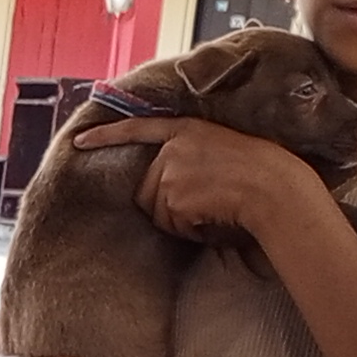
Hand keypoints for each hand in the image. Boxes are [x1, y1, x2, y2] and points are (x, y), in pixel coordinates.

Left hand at [83, 115, 326, 245]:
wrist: (276, 188)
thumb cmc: (263, 174)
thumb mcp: (223, 149)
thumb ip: (190, 155)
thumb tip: (163, 183)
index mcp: (187, 128)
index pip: (138, 128)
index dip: (106, 135)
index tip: (81, 141)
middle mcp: (173, 146)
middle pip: (146, 186)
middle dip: (168, 202)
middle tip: (206, 200)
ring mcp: (170, 168)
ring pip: (156, 208)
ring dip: (179, 218)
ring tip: (213, 207)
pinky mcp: (171, 193)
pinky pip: (169, 223)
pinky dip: (188, 229)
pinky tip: (212, 216)